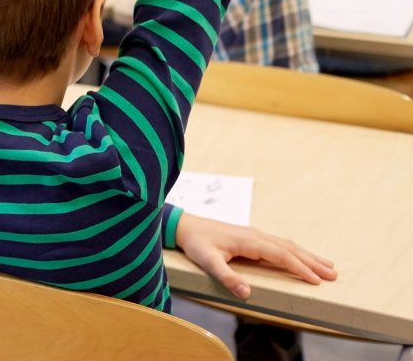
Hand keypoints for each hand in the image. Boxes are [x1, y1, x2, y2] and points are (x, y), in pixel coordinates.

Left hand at [174, 213, 335, 299]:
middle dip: (312, 262)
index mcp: (249, 241)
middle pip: (290, 248)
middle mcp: (256, 235)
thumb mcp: (208, 262)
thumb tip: (246, 293)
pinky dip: (295, 251)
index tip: (317, 280)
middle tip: (334, 274)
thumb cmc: (197, 243)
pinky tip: (301, 257)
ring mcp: (255, 234)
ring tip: (328, 266)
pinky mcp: (252, 237)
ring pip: (287, 245)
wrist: (186, 225)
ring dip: (307, 255)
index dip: (299, 268)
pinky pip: (279, 244)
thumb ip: (227, 277)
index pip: (281, 255)